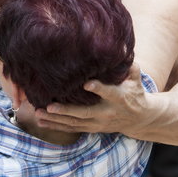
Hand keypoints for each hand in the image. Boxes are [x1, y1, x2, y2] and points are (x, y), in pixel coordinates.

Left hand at [35, 63, 152, 135]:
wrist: (139, 119)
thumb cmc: (135, 93)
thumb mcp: (135, 79)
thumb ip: (129, 66)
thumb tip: (122, 47)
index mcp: (119, 98)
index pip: (108, 93)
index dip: (98, 89)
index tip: (87, 84)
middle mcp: (106, 112)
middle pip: (84, 113)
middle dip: (66, 111)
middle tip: (50, 106)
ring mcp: (97, 123)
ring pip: (74, 123)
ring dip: (56, 119)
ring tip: (39, 113)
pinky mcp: (91, 128)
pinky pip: (71, 129)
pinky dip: (56, 126)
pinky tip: (42, 122)